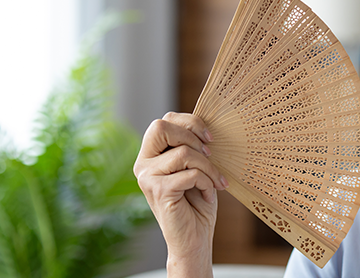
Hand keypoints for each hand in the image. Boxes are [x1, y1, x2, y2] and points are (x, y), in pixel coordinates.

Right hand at [133, 112, 228, 277]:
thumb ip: (193, 147)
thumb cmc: (197, 202)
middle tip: (210, 154)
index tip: (210, 138)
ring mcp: (148, 178)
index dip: (190, 122)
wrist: (194, 239)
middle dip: (193, 136)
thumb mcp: (197, 168)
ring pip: (184, 152)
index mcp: (151, 155)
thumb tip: (208, 127)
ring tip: (215, 181)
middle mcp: (143, 164)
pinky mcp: (158, 191)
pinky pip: (191, 174)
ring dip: (209, 166)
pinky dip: (207, 182)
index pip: (165, 120)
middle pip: (162, 126)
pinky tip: (208, 193)